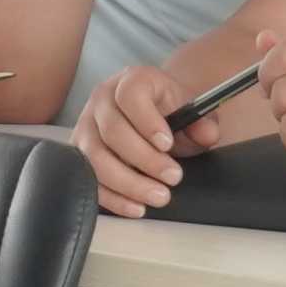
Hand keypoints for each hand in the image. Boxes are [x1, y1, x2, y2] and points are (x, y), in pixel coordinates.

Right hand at [81, 60, 190, 212]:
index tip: (167, 144)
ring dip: (128, 183)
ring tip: (159, 196)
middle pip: (112, 130)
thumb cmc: (171, 114)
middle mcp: (102, 99)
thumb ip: (203, 123)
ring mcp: (85, 125)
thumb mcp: (192, 113)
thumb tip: (207, 134)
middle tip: (174, 178)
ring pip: (95, 158)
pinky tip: (136, 207)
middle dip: (145, 159)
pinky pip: (87, 178)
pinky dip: (111, 197)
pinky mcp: (78, 152)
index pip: (130, 95)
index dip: (147, 121)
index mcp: (132, 80)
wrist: (152, 118)